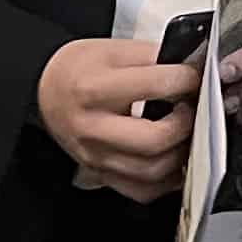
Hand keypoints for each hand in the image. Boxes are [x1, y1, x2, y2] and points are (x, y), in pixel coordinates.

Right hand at [36, 37, 195, 201]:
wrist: (46, 92)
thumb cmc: (81, 70)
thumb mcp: (114, 50)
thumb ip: (155, 57)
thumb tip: (194, 67)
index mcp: (93, 89)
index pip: (154, 86)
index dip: (186, 79)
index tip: (195, 76)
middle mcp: (92, 128)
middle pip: (153, 140)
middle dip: (186, 124)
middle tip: (193, 109)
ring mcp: (96, 157)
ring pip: (151, 171)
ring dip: (181, 153)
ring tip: (186, 133)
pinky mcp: (101, 175)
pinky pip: (142, 191)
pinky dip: (167, 179)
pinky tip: (174, 159)